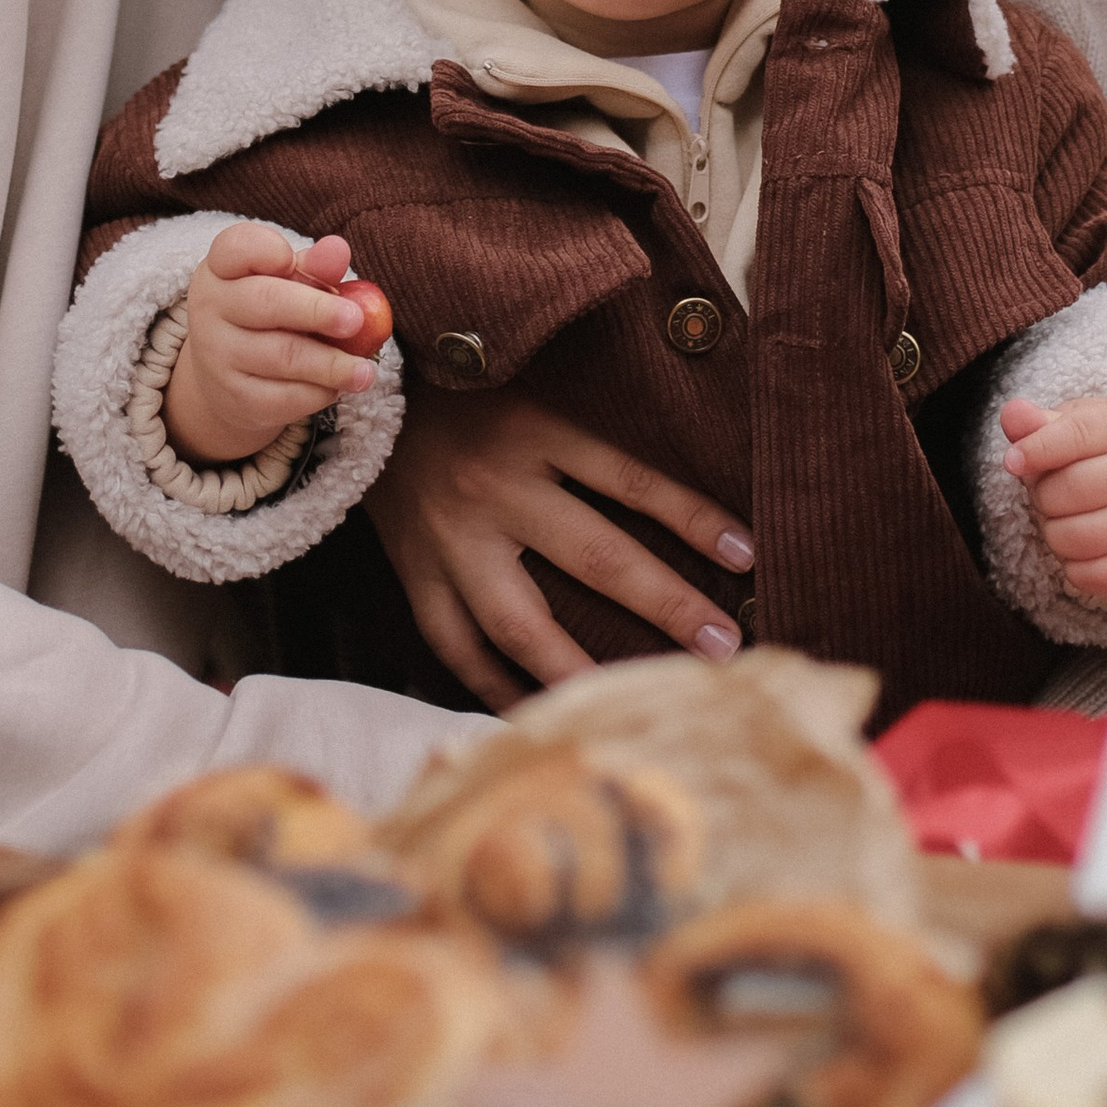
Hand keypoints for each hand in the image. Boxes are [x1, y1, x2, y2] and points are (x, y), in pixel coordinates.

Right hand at [165, 222, 380, 467]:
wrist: (228, 376)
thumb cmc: (269, 313)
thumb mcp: (288, 282)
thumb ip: (314, 266)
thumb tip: (338, 249)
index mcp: (222, 267)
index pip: (236, 248)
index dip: (264, 250)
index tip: (290, 258)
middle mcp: (211, 308)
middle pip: (266, 302)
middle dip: (315, 310)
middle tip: (356, 320)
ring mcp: (218, 355)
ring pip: (283, 356)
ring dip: (331, 365)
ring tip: (365, 370)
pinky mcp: (235, 397)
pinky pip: (284, 397)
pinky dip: (319, 393)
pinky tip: (339, 388)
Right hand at [368, 384, 755, 710]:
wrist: (357, 401)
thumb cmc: (464, 398)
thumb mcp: (531, 396)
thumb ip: (588, 443)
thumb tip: (675, 499)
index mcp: (533, 434)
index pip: (630, 480)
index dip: (693, 518)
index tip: (750, 555)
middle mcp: (497, 491)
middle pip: (595, 557)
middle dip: (665, 605)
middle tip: (723, 646)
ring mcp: (452, 542)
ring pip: (522, 622)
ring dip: (582, 669)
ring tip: (636, 701)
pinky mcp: (416, 575)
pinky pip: (458, 646)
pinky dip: (496, 685)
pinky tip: (538, 710)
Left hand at [999, 396, 1106, 601]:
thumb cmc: (1085, 453)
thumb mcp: (1062, 426)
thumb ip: (1033, 423)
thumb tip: (1013, 414)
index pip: (1075, 435)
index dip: (1035, 450)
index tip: (1013, 461)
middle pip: (1074, 489)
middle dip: (1044, 495)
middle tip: (1048, 493)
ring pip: (1083, 538)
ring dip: (1055, 533)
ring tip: (1062, 518)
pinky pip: (1099, 577)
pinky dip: (1075, 569)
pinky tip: (1076, 548)